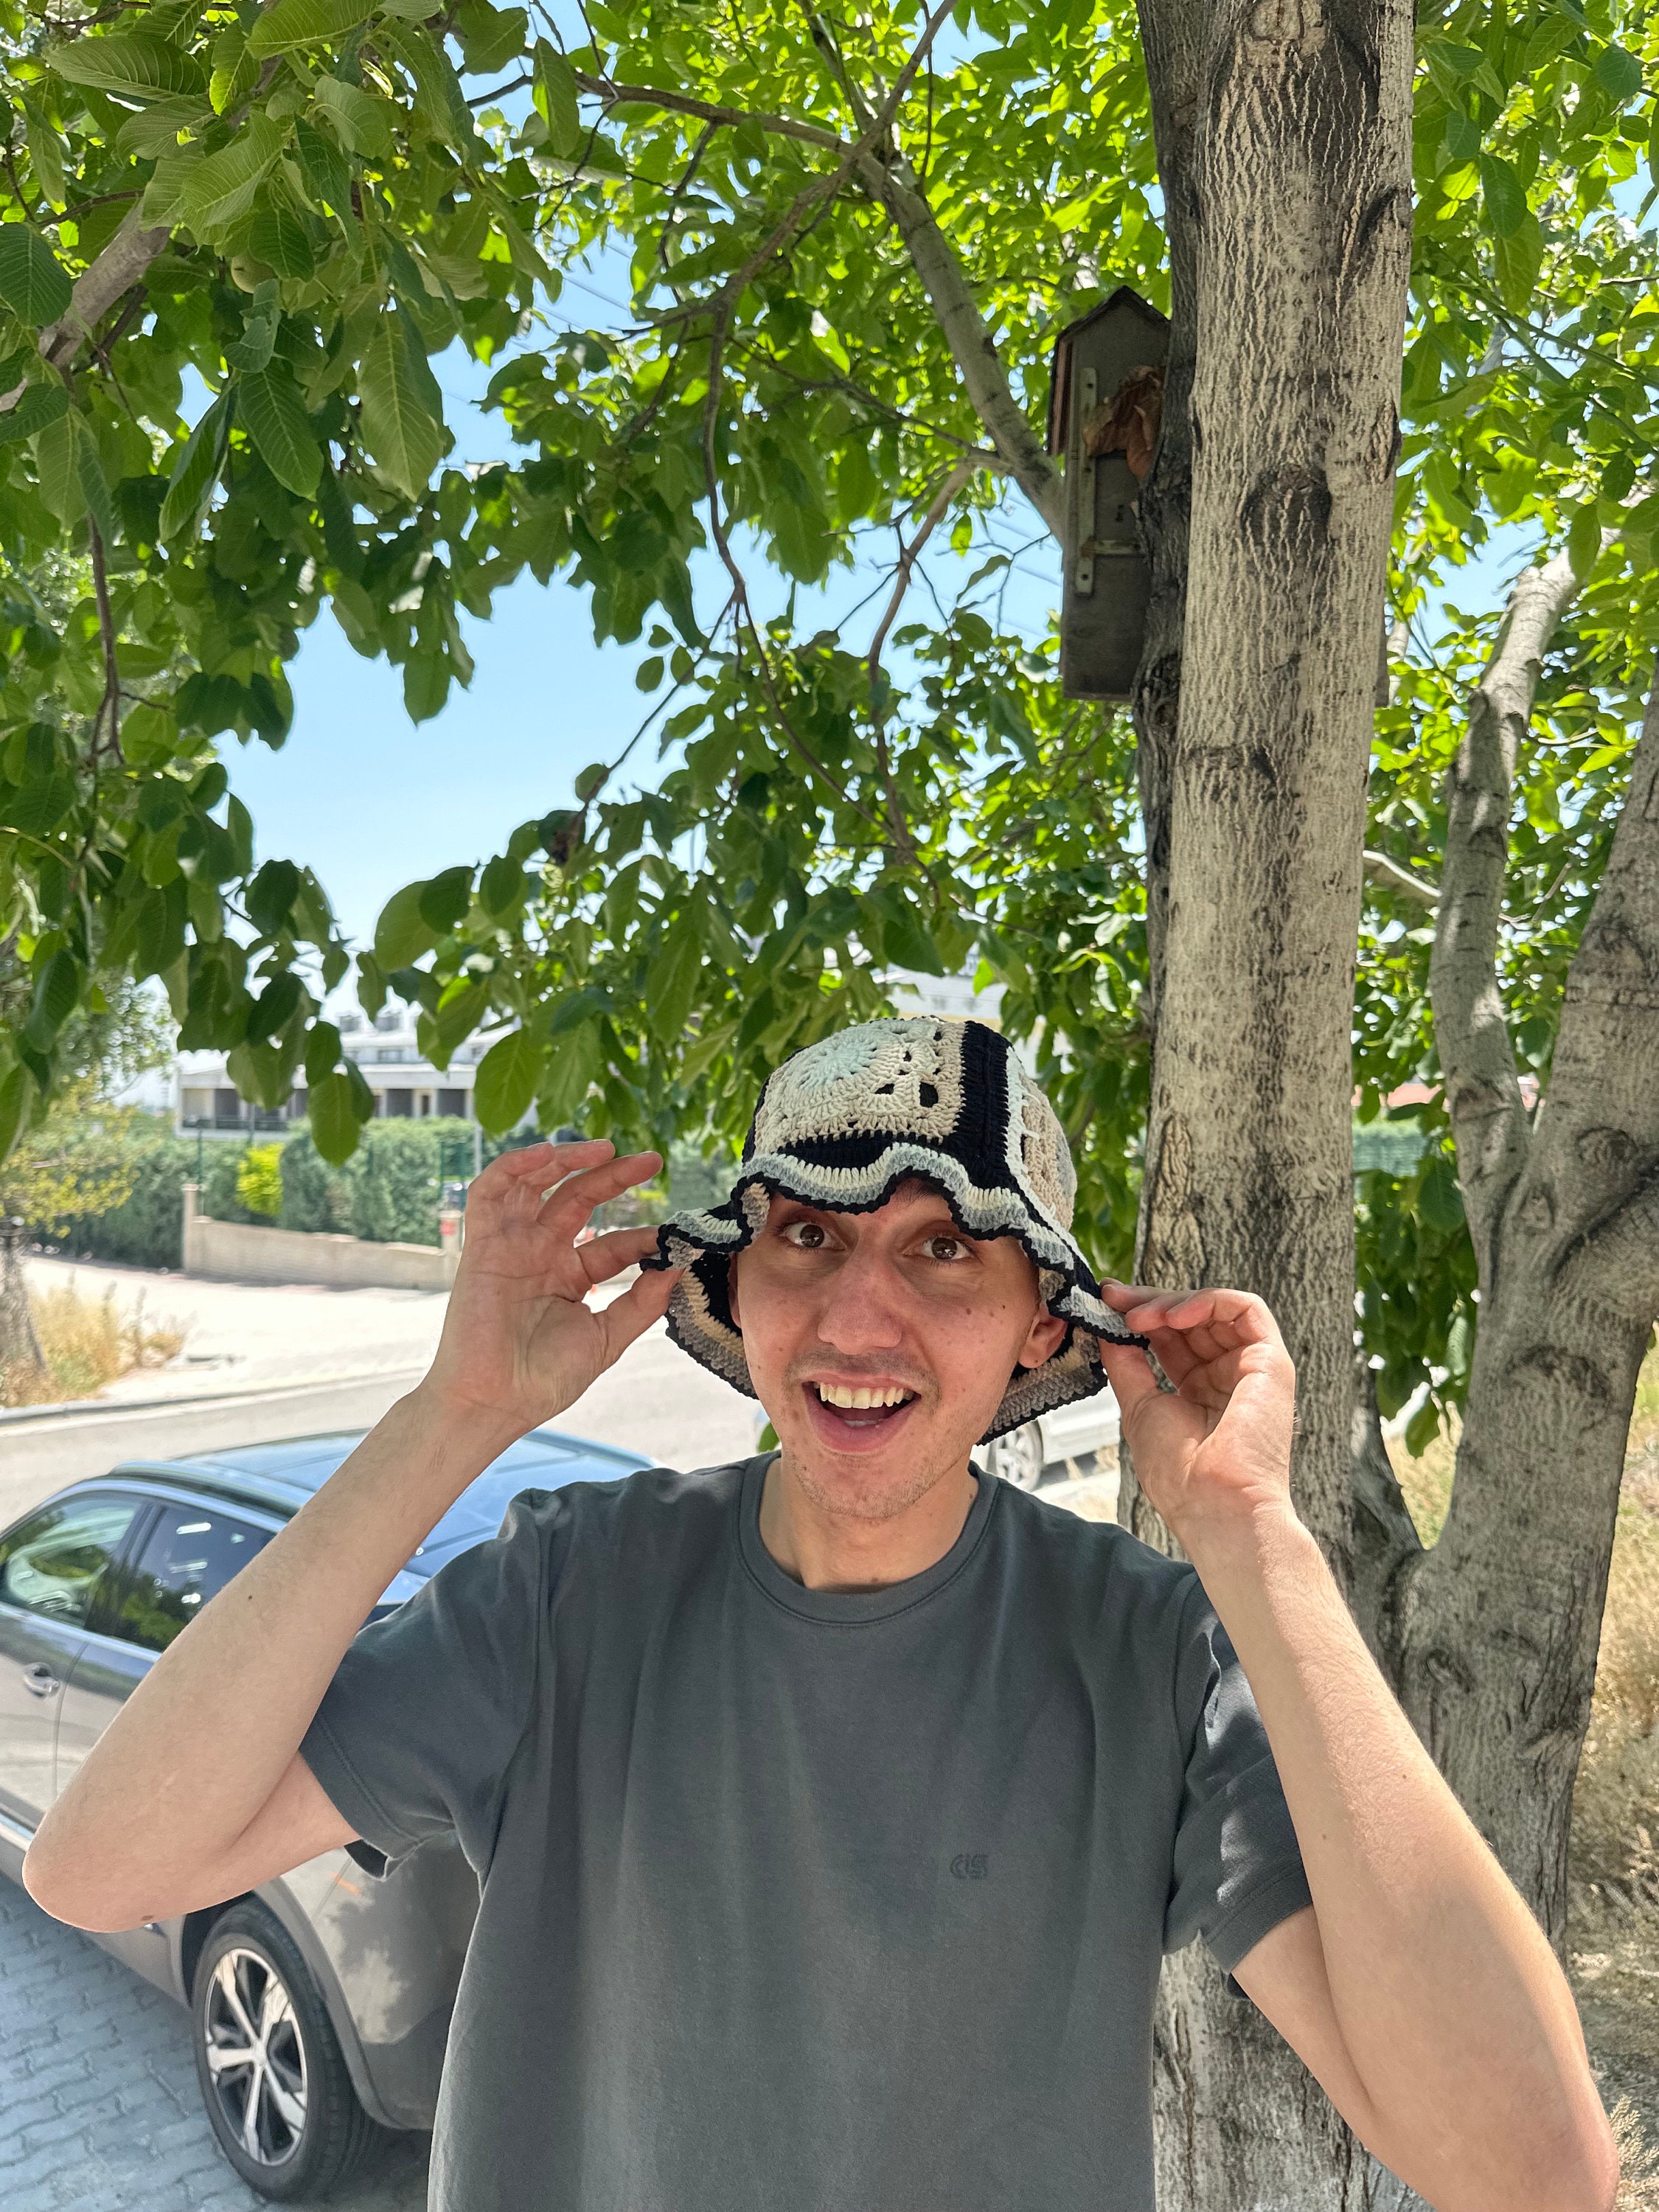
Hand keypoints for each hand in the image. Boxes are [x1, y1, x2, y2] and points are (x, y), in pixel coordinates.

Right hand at [420, 1139, 682, 1441]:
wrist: (494, 1402)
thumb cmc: (544, 1380)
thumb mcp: (606, 1338)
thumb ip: (641, 1303)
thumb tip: (677, 1266)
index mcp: (571, 1277)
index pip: (613, 1243)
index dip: (643, 1237)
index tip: (674, 1237)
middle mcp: (541, 1254)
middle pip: (578, 1199)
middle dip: (613, 1176)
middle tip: (651, 1160)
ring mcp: (511, 1246)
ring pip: (535, 1185)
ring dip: (566, 1160)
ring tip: (604, 1149)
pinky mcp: (482, 1245)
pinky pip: (489, 1194)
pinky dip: (513, 1167)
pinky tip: (545, 1155)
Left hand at [1095, 1284, 1297, 1549]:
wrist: (1212, 1504)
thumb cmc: (1180, 1476)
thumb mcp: (1140, 1409)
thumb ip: (1127, 1366)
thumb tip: (1109, 1333)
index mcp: (1200, 1392)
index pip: (1171, 1338)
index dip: (1140, 1316)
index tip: (1105, 1302)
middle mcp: (1228, 1377)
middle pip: (1191, 1320)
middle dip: (1150, 1303)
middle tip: (1114, 1298)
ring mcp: (1252, 1368)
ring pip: (1216, 1309)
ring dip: (1173, 1303)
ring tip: (1139, 1315)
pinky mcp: (1271, 1362)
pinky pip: (1246, 1310)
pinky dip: (1208, 1302)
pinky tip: (1172, 1315)